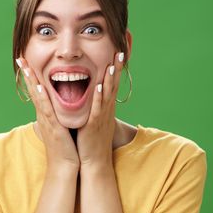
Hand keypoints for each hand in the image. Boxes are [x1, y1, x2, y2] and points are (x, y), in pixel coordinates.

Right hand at [17, 57, 79, 171]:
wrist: (65, 166)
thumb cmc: (65, 147)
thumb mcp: (60, 126)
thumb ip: (58, 115)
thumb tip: (59, 105)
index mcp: (46, 113)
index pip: (37, 90)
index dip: (31, 76)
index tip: (26, 61)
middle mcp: (43, 114)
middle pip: (33, 90)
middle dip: (27, 73)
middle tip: (20, 57)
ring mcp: (46, 120)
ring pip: (37, 96)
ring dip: (31, 80)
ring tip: (26, 66)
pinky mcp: (52, 126)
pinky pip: (47, 108)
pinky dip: (42, 96)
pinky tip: (39, 86)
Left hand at [76, 52, 124, 168]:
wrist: (93, 162)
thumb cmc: (91, 141)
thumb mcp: (95, 120)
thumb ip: (94, 106)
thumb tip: (91, 94)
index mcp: (105, 107)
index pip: (112, 84)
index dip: (116, 69)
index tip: (118, 52)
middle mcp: (106, 110)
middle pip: (113, 85)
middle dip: (117, 68)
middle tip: (121, 50)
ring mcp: (101, 117)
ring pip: (107, 95)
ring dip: (110, 79)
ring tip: (112, 63)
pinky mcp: (93, 125)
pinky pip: (96, 109)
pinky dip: (98, 97)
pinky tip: (99, 86)